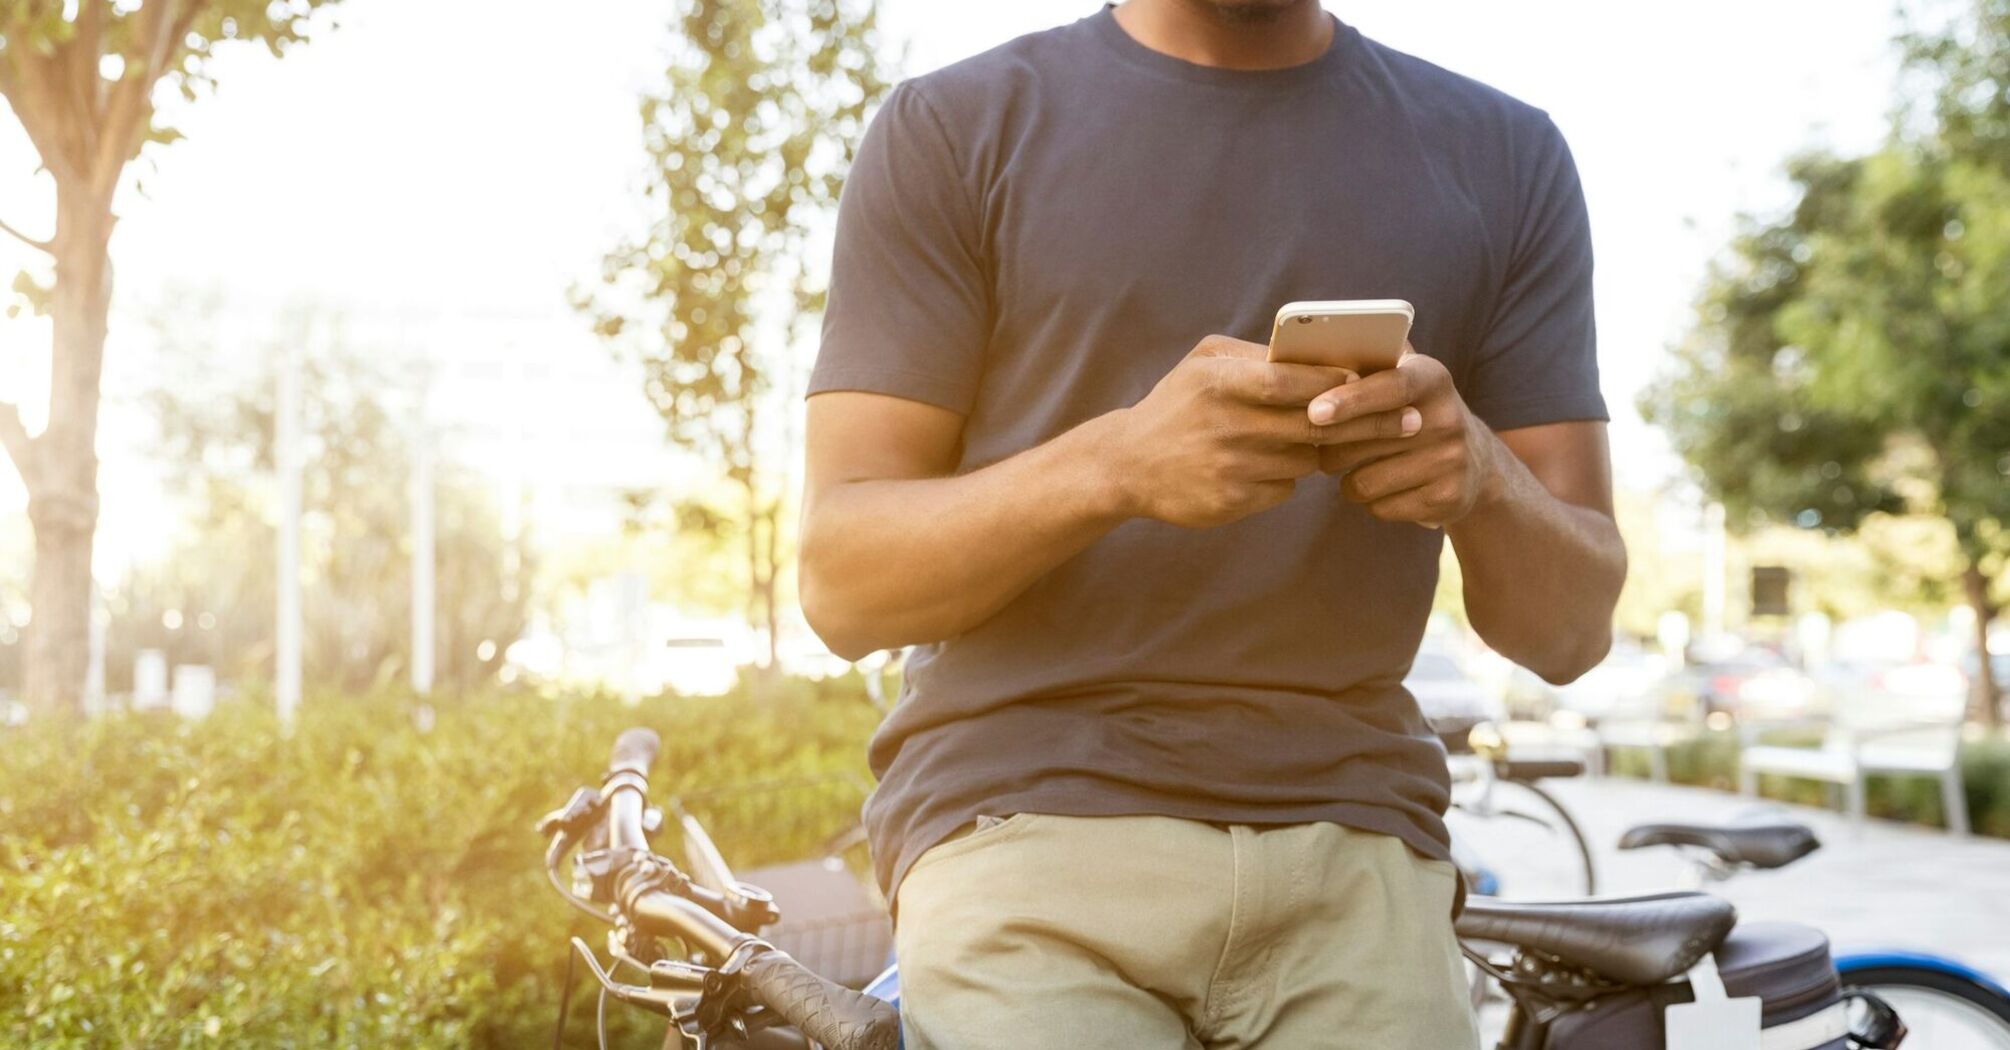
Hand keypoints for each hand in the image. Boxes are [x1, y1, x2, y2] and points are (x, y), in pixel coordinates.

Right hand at [1105, 335, 1354, 528]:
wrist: (1127, 464)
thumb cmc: (1177, 405)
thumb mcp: (1203, 363)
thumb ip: (1255, 356)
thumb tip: (1319, 357)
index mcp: (1217, 383)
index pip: (1287, 381)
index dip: (1331, 381)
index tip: (1365, 381)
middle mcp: (1223, 426)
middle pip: (1310, 425)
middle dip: (1359, 422)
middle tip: (1396, 420)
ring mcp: (1228, 467)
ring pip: (1304, 460)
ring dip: (1312, 450)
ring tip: (1297, 440)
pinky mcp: (1230, 502)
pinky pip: (1285, 489)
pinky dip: (1285, 478)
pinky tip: (1263, 467)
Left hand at [1308, 350, 1499, 528]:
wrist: (1476, 463)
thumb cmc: (1415, 412)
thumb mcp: (1405, 377)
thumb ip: (1369, 361)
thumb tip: (1312, 345)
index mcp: (1432, 378)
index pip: (1390, 387)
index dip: (1349, 400)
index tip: (1314, 412)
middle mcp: (1447, 418)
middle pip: (1364, 441)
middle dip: (1329, 445)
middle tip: (1317, 441)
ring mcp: (1451, 461)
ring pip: (1364, 481)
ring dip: (1346, 478)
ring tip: (1355, 465)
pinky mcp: (1448, 499)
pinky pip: (1379, 508)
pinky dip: (1369, 501)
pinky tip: (1382, 487)